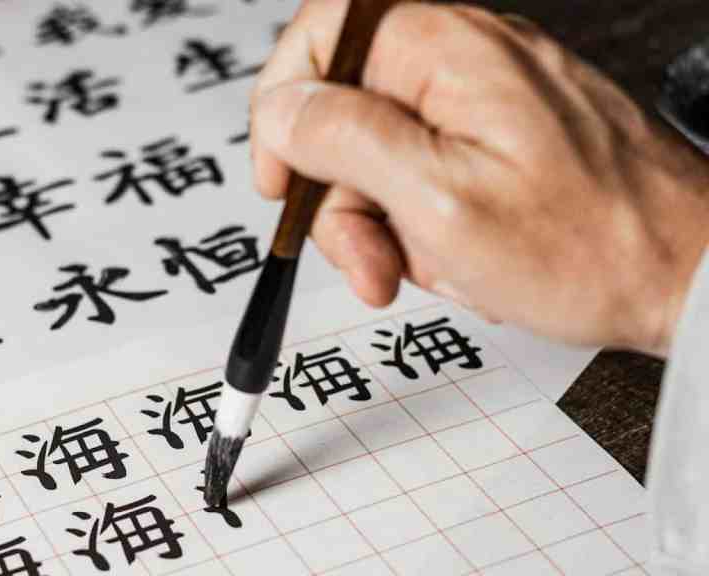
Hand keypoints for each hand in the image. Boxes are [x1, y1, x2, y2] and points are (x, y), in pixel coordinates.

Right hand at [251, 0, 708, 355]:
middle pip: (346, 106)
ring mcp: (486, 98)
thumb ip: (344, 139)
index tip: (282, 175)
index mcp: (447, 49)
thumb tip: (281, 109)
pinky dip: (424, 223)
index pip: (323, 31)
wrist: (687, 277)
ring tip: (430, 270)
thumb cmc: (591, 246)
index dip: (283, 103)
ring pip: (382, 150)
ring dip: (386, 224)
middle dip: (344, 197)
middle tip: (370, 260)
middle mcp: (466, 58)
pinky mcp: (501, 137)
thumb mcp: (438, 200)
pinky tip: (460, 260)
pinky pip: (426, 171)